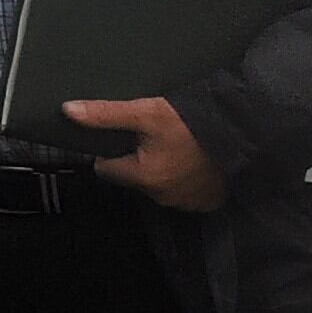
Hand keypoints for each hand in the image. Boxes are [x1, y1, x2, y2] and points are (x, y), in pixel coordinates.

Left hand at [60, 95, 228, 211]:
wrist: (244, 132)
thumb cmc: (191, 123)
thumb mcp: (145, 112)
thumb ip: (105, 114)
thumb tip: (68, 110)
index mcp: (143, 177)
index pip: (106, 168)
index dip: (111, 151)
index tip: (123, 136)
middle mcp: (162, 196)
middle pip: (133, 177)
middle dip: (137, 159)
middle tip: (151, 136)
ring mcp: (187, 202)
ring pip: (158, 184)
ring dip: (162, 168)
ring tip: (173, 145)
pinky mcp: (208, 201)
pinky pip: (184, 191)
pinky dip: (184, 178)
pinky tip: (192, 159)